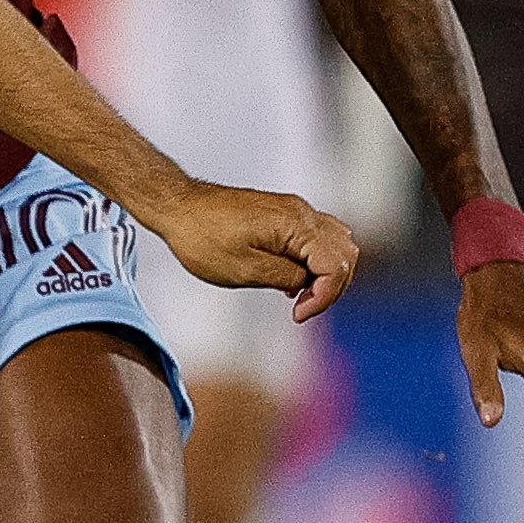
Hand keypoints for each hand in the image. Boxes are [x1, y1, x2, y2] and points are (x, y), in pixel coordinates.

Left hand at [152, 183, 356, 320]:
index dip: (325, 296)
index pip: (336, 265)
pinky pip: (318, 237)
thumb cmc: (203, 237)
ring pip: (337, 243)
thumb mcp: (245, 269)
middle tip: (303, 308)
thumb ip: (286, 278)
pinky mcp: (284, 214)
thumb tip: (307, 284)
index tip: (298, 314)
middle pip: (345, 254)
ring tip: (300, 295)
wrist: (178, 208)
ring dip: (327, 273)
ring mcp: (294, 210)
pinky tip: (292, 279)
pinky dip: (316, 260)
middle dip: (332, 287)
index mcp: (295, 225)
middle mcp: (302, 212)